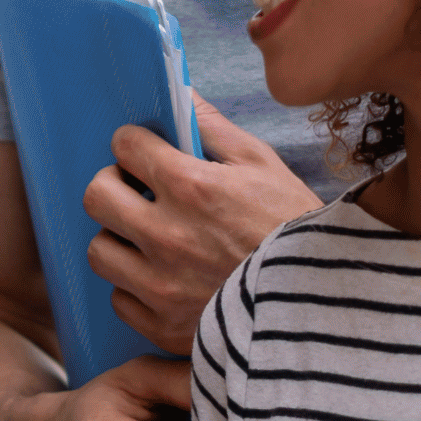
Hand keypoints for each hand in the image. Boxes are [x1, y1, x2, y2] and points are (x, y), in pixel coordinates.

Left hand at [83, 98, 315, 353]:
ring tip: (149, 238)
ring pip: (100, 250)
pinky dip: (136, 287)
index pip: (124, 147)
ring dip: (120, 239)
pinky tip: (165, 277)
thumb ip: (212, 127)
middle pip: (97, 196)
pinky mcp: (163, 326)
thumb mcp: (263, 165)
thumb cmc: (294, 228)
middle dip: (114, 185)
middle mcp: (167, 236)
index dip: (134, 144)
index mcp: (192, 188)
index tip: (144, 153)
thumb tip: (179, 94)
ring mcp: (161, 285)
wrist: (324, 305)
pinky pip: (120, 297)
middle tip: (136, 191)